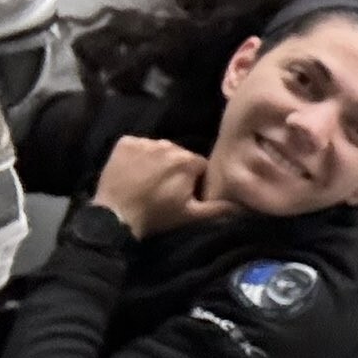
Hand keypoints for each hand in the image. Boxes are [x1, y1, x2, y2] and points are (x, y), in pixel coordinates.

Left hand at [91, 136, 236, 237]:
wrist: (115, 215)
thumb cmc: (158, 215)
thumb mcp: (193, 216)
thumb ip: (219, 208)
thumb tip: (242, 205)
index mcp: (187, 160)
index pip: (201, 166)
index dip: (196, 181)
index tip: (187, 194)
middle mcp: (167, 144)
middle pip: (180, 155)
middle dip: (178, 169)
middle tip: (169, 189)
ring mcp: (143, 142)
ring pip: (160, 150)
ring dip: (159, 161)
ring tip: (151, 180)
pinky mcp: (124, 143)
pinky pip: (139, 145)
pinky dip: (139, 155)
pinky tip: (135, 171)